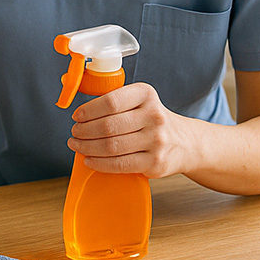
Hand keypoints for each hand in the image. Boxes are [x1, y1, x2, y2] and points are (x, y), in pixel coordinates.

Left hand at [68, 82, 193, 177]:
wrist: (185, 143)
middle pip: (108, 126)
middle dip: (84, 131)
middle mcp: (153, 116)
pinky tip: (89, 160)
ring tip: (77, 145)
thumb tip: (80, 113)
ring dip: (87, 147)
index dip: (88, 111)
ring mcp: (156, 141)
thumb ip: (115, 102)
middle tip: (74, 133)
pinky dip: (99, 163)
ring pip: (111, 146)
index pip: (110, 102)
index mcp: (146, 95)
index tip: (77, 116)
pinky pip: (120, 164)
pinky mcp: (155, 162)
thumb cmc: (153, 120)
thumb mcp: (140, 101)